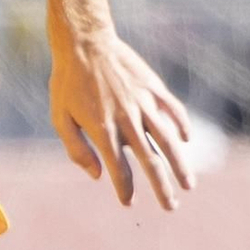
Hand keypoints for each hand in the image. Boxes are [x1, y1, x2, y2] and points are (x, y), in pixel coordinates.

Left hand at [50, 32, 193, 212]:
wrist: (84, 42)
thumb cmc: (67, 83)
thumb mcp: (60, 118)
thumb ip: (77, 150)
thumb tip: (97, 176)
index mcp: (103, 130)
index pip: (119, 170)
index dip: (125, 190)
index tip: (128, 202)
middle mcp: (127, 120)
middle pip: (150, 161)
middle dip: (162, 188)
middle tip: (171, 207)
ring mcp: (143, 103)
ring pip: (168, 140)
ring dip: (180, 165)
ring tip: (189, 185)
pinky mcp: (153, 87)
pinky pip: (173, 110)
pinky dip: (181, 126)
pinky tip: (186, 140)